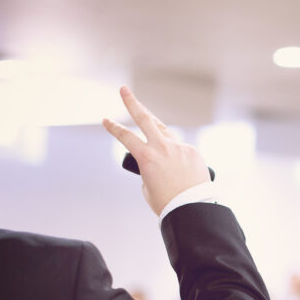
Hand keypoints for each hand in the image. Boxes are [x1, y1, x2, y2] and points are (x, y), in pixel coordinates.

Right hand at [103, 86, 210, 214]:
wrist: (192, 208)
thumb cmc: (167, 202)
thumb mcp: (148, 186)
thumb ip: (149, 167)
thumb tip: (158, 160)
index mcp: (146, 157)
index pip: (125, 136)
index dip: (114, 128)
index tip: (106, 120)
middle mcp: (162, 147)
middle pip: (145, 118)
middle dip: (132, 103)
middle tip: (124, 90)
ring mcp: (179, 147)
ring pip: (164, 130)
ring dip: (155, 126)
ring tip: (147, 120)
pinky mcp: (193, 152)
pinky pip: (180, 149)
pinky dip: (176, 155)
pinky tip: (178, 168)